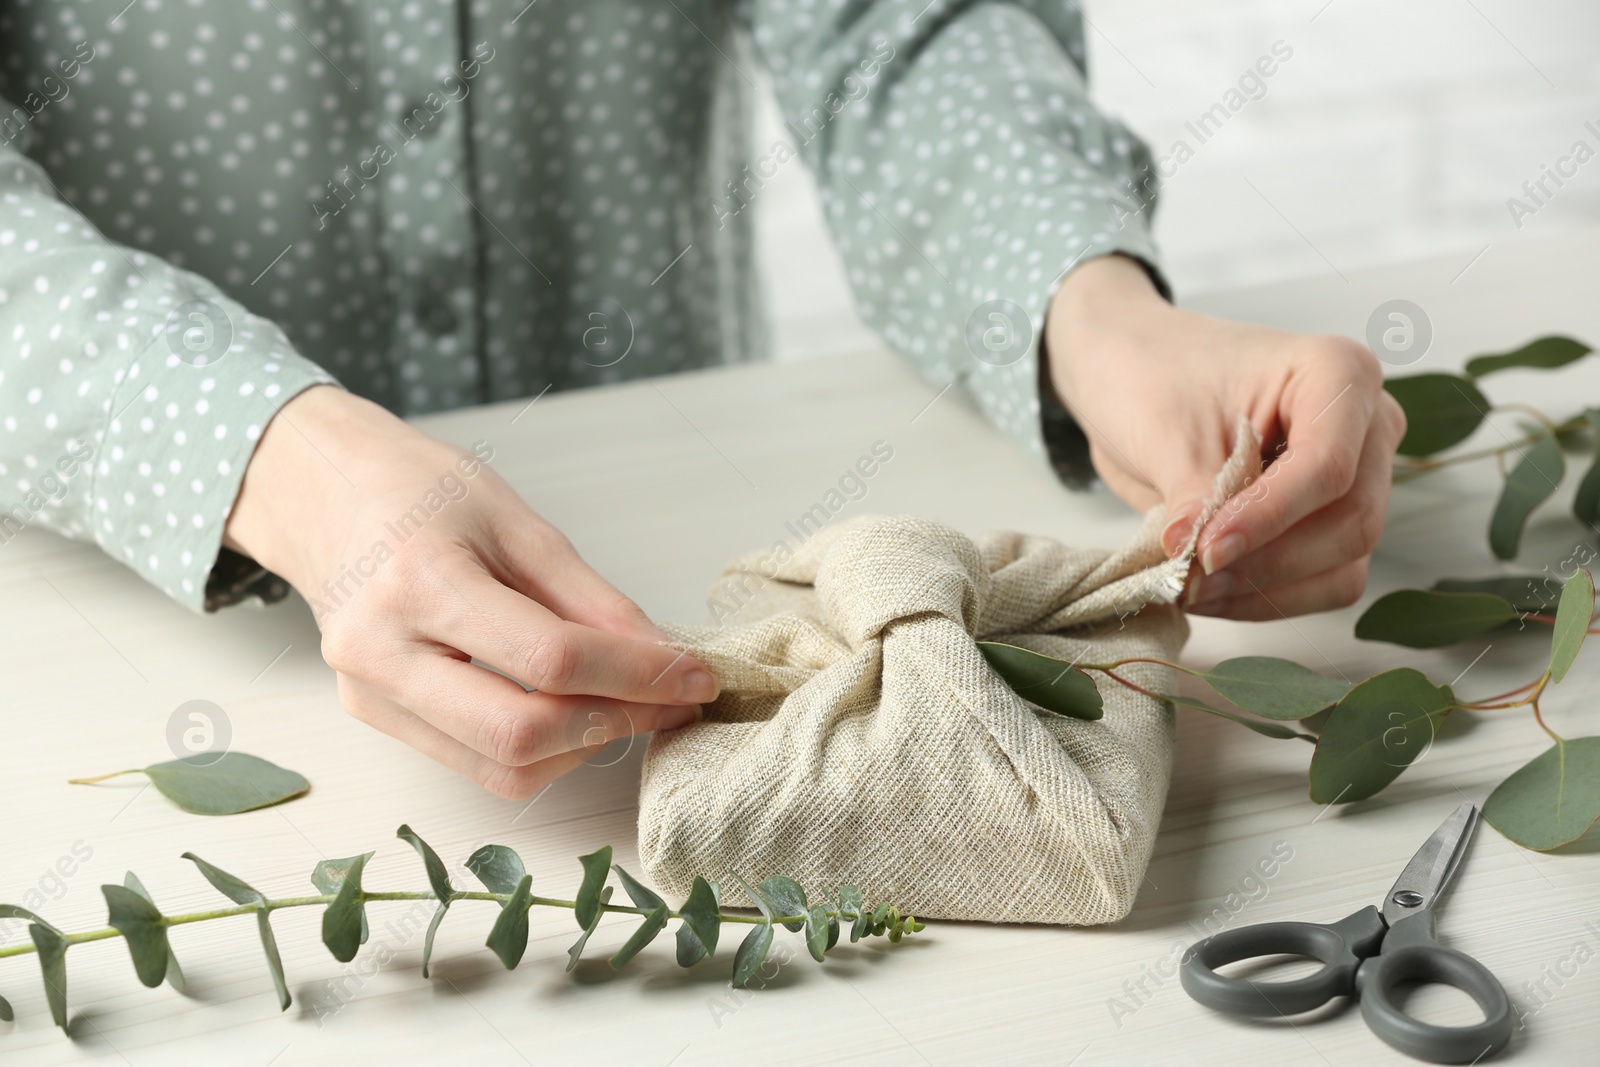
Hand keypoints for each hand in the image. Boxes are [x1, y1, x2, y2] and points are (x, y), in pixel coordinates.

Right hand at [223, 385, 713, 796]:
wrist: (322, 496)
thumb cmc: (420, 494)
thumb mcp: (519, 521)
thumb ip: (593, 598)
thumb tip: (665, 658)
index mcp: (420, 580)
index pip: (549, 658)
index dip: (637, 675)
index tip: (695, 673)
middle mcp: (381, 650)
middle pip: (519, 734)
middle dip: (616, 723)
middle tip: (671, 698)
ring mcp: (369, 694)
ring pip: (500, 768)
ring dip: (583, 747)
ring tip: (627, 702)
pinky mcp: (372, 716)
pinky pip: (473, 763)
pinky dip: (541, 751)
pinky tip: (571, 709)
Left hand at [1043, 255, 1405, 619]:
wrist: (1133, 372)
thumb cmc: (1153, 373)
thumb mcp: (1164, 429)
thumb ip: (1194, 497)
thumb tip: (1201, 562)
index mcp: (1337, 374)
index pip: (1327, 466)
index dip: (1268, 518)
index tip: (1206, 550)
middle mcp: (1365, 425)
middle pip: (1351, 522)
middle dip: (1268, 562)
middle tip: (1190, 577)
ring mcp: (1356, 476)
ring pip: (1345, 564)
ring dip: (1267, 590)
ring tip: (1190, 587)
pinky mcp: (1328, 520)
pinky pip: (1322, 581)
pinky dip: (1266, 597)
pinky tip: (1210, 591)